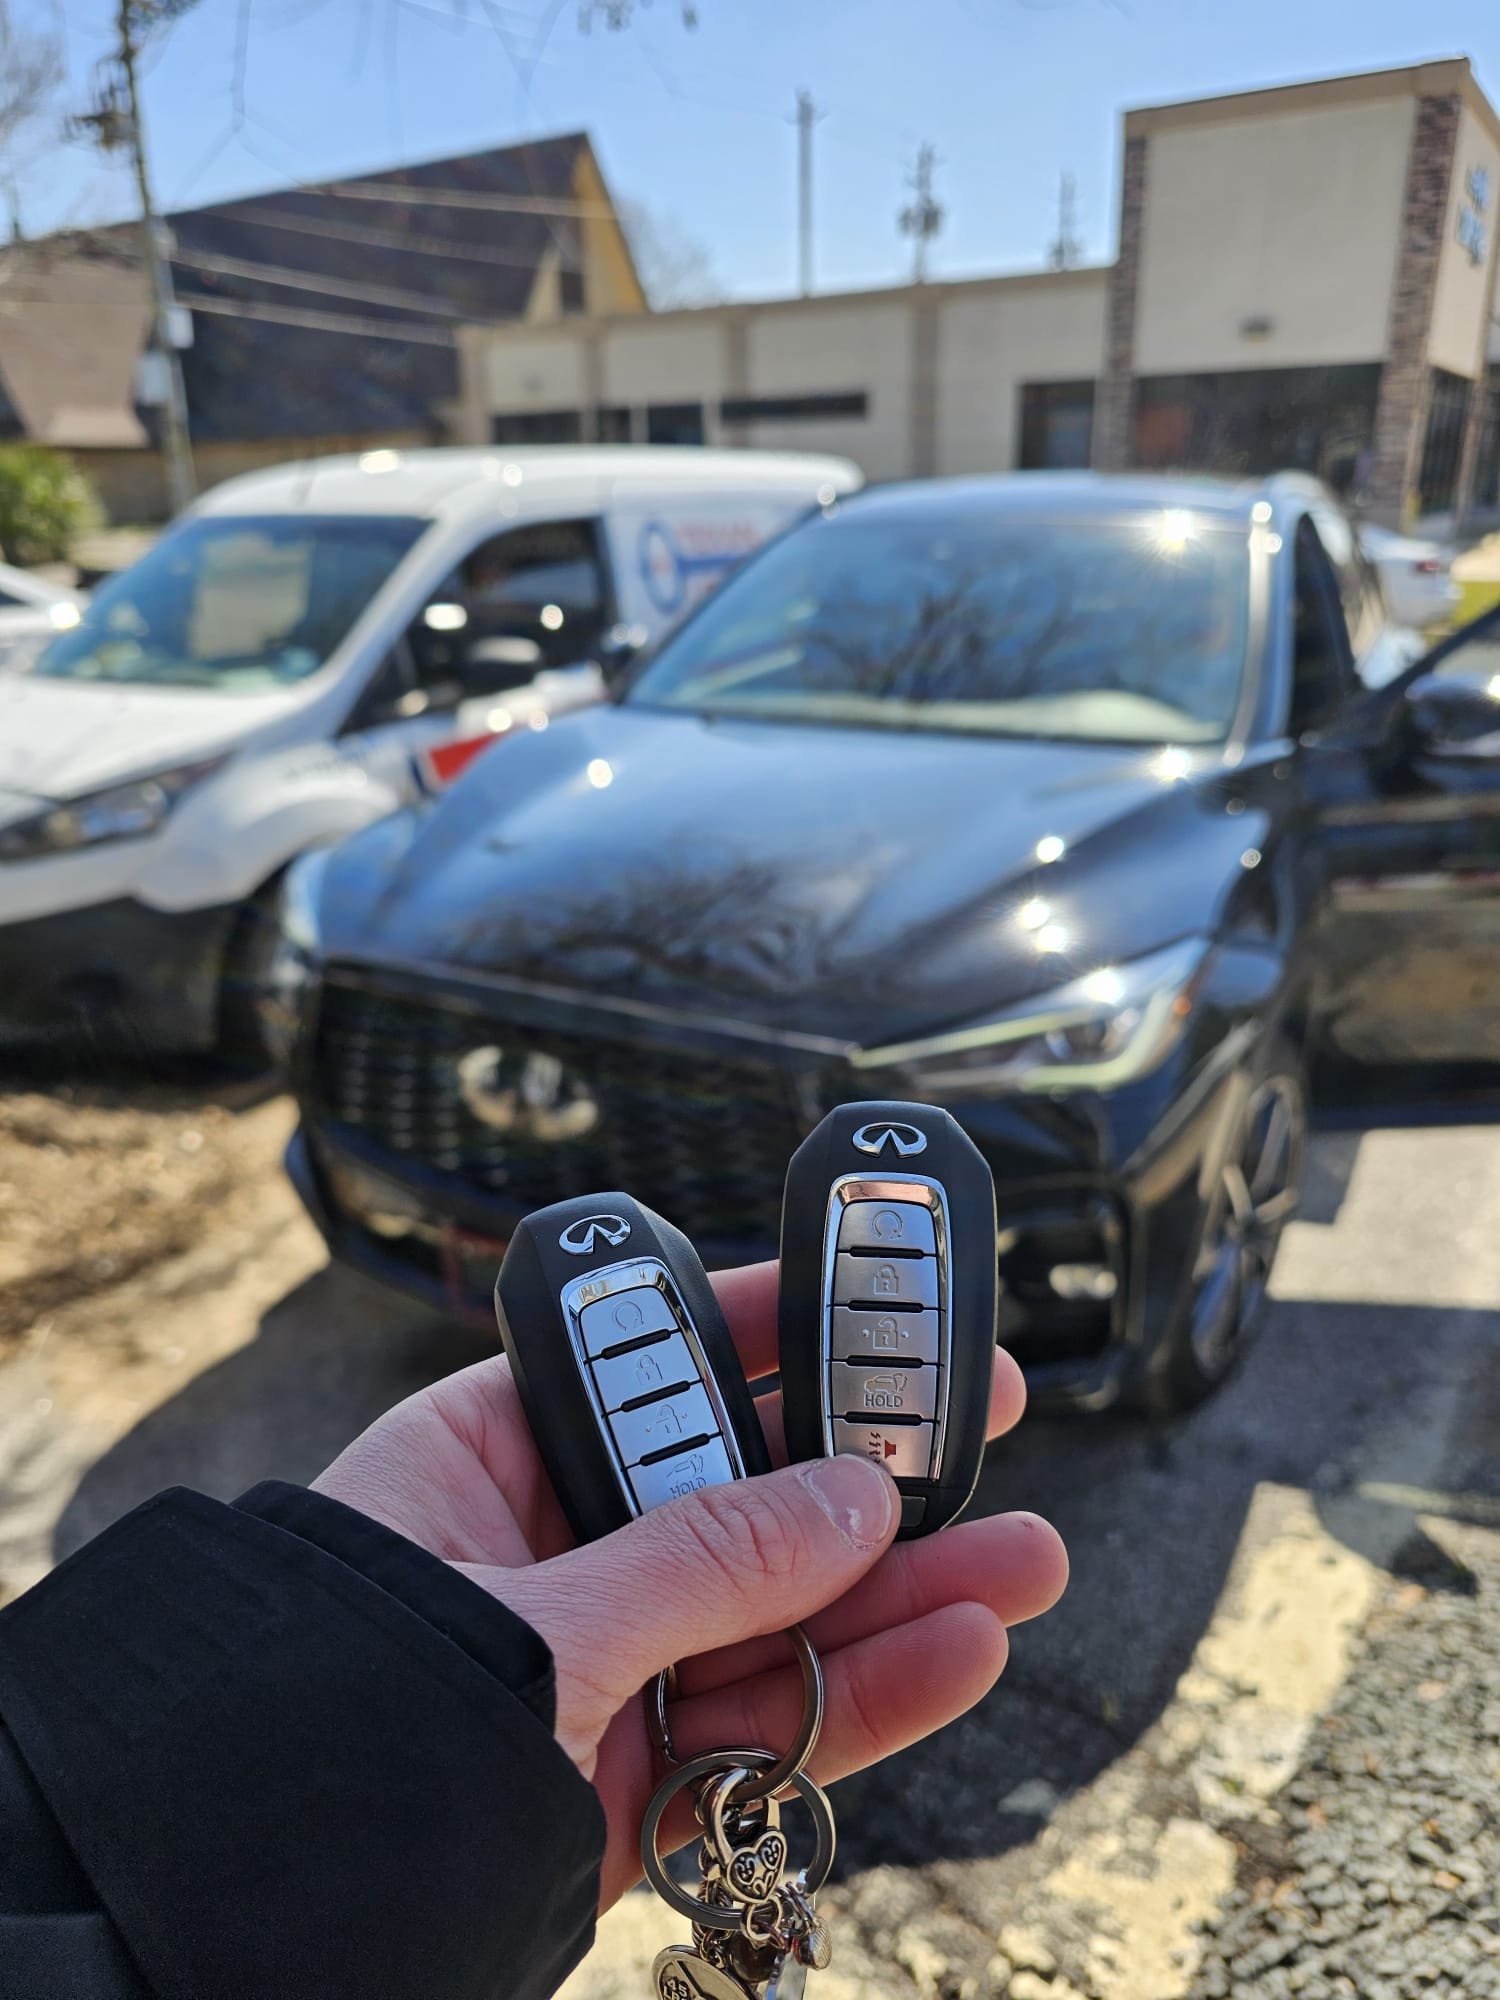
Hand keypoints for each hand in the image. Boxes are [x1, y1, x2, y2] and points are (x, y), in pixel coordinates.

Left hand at [315, 1261, 1066, 1908]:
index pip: (646, 1367)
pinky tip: (962, 1651)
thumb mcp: (536, 1622)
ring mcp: (599, 1673)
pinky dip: (865, 1698)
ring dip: (905, 1592)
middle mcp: (551, 1556)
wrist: (247, 1929)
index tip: (874, 1305)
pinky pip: (769, 1728)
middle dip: (867, 1469)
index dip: (765, 1329)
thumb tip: (856, 1494)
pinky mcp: (635, 1785)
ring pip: (776, 1617)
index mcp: (485, 1464)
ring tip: (1029, 1559)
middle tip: (989, 1423)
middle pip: (738, 1492)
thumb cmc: (346, 1728)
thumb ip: (703, 1560)